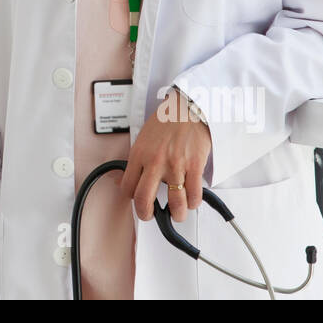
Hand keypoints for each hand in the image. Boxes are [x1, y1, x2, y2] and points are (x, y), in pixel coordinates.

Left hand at [117, 86, 211, 222]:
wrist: (188, 107)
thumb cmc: (167, 120)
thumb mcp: (143, 138)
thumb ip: (138, 159)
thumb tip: (129, 177)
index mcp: (139, 154)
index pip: (127, 187)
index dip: (131, 198)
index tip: (137, 199)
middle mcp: (155, 162)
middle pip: (144, 200)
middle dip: (146, 214)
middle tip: (150, 215)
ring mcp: (175, 166)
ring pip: (174, 204)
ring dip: (177, 214)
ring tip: (177, 213)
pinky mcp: (194, 166)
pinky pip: (194, 195)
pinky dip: (193, 202)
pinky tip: (191, 200)